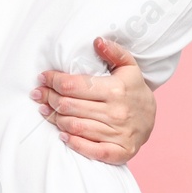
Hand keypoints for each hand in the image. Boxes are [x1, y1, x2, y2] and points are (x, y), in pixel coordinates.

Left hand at [31, 37, 155, 164]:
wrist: (152, 119)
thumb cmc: (133, 90)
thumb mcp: (128, 67)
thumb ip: (113, 52)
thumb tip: (96, 41)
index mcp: (116, 89)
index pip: (74, 85)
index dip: (53, 81)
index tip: (43, 78)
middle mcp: (116, 112)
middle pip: (70, 106)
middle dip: (50, 98)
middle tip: (39, 94)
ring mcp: (118, 134)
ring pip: (74, 126)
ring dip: (55, 118)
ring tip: (45, 109)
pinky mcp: (119, 152)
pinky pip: (90, 149)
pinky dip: (73, 142)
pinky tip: (62, 134)